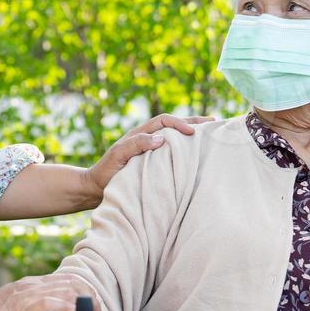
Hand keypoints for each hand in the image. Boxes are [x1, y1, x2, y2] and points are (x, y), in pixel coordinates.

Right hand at [0, 273, 93, 310]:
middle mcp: (33, 285)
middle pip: (72, 282)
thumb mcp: (14, 307)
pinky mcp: (25, 308)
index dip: (85, 292)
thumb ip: (31, 306)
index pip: (66, 279)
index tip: (93, 309)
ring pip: (67, 291)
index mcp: (31, 283)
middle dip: (90, 298)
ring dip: (85, 306)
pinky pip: (54, 304)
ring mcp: (29, 294)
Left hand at [83, 114, 215, 201]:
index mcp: (139, 134)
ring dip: (191, 134)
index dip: (180, 124)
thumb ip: (137, 145)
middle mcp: (146, 139)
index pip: (164, 121)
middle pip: (173, 125)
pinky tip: (196, 155)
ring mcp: (150, 151)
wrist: (95, 189)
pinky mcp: (153, 164)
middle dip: (193, 122)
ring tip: (210, 135)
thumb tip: (162, 138)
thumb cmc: (105, 173)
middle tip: (214, 123)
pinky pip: (172, 153)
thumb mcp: (119, 156)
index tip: (193, 133)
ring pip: (174, 138)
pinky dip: (185, 150)